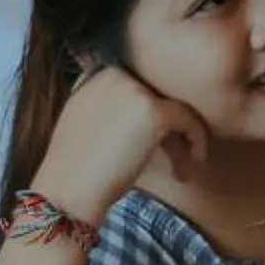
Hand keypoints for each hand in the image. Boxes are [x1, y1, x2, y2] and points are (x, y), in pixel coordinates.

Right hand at [32, 64, 208, 222]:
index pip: (140, 83)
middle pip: (158, 94)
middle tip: (174, 154)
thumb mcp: (84, 122)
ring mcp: (134, 89)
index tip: (160, 138)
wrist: (67, 191)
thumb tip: (141, 112)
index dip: (153, 111)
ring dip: (183, 136)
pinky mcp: (152, 111)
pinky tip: (195, 160)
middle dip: (169, 125)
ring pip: (174, 105)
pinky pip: (187, 118)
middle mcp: (115, 74)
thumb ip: (108, 105)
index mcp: (96, 74)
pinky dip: (196, 138)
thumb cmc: (75, 169)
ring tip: (184, 165)